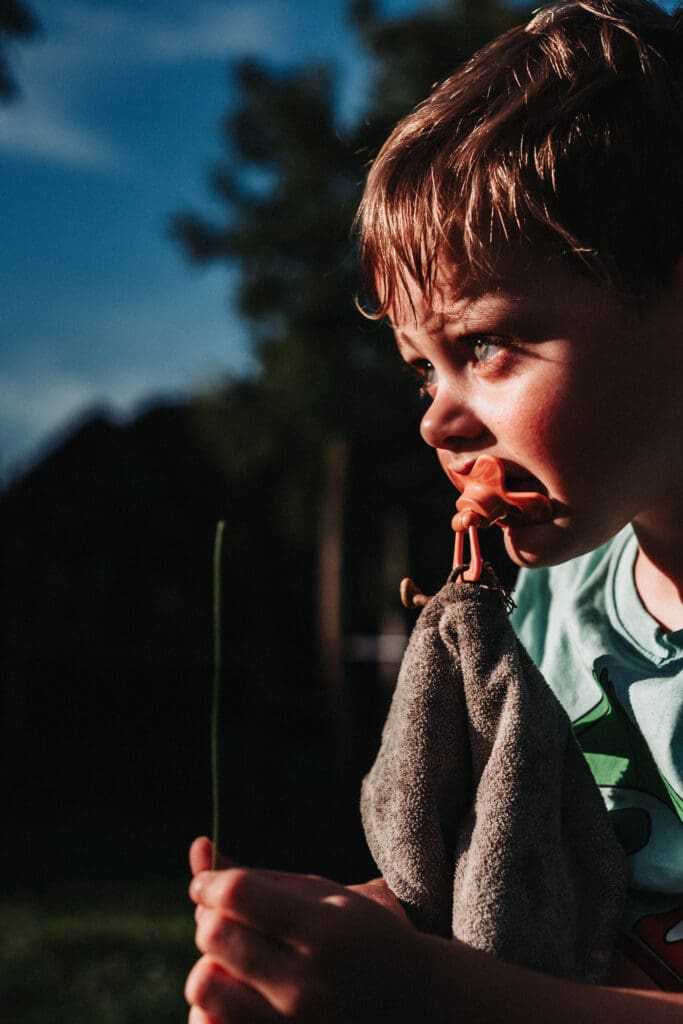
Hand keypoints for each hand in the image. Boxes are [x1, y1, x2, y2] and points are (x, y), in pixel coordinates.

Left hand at [185, 842, 430, 1022]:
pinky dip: (210, 1010)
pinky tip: (237, 996)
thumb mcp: (319, 895)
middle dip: (210, 919)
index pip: (238, 894)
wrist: (412, 1004)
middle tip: (228, 921)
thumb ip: (255, 877)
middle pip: (214, 936)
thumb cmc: (356, 936)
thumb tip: (197, 847)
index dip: (209, 883)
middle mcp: (306, 982)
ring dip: (208, 966)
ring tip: (231, 962)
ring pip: (204, 988)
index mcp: (322, 929)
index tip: (206, 884)